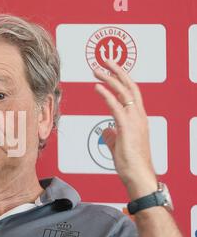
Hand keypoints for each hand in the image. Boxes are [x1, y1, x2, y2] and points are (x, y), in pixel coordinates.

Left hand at [93, 60, 157, 199]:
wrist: (138, 176)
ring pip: (123, 92)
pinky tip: (97, 87)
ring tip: (96, 70)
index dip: (121, 79)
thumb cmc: (131, 164)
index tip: (110, 70)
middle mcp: (139, 116)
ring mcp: (135, 121)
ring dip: (109, 79)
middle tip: (104, 60)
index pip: (131, 93)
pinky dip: (106, 94)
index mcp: (138, 119)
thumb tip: (105, 130)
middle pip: (129, 86)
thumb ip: (112, 135)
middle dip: (117, 71)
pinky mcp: (127, 128)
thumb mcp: (118, 146)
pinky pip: (116, 106)